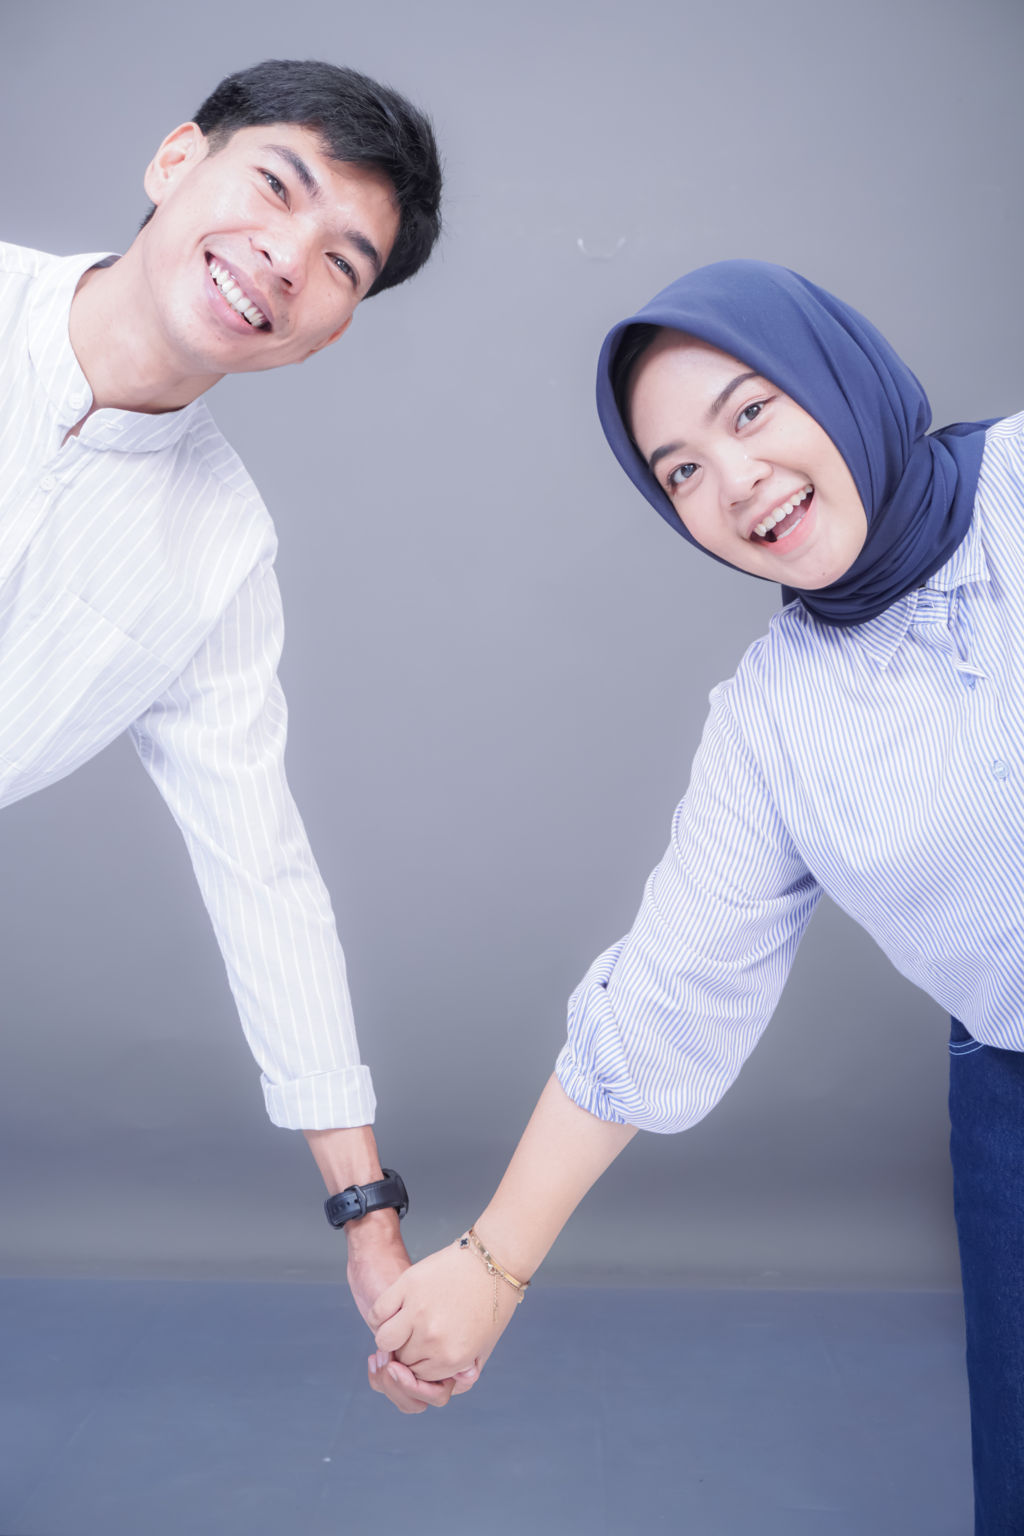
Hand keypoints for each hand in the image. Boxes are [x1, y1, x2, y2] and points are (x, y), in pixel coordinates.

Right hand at [368, 1237, 522, 1382]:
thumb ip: (464, 1372)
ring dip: (391, 1336)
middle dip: (407, 1350)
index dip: (420, 1365)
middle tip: (417, 1333)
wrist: (495, 1259)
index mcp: (453, 1358)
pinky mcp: (406, 1285)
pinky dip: (380, 1317)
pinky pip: (377, 1314)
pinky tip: (393, 1312)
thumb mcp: (485, 1346)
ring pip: (385, 1341)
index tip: (424, 1351)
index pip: (419, 1377)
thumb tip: (448, 1386)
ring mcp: (417, 1312)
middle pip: (401, 1360)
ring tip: (403, 1324)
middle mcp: (433, 1339)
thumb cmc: (491, 1302)